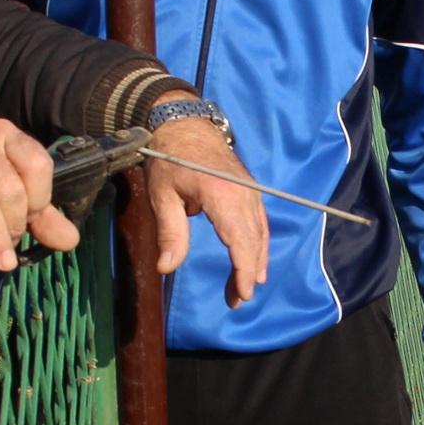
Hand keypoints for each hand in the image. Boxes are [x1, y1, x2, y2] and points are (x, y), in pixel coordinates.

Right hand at [0, 121, 75, 270]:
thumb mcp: (7, 191)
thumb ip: (40, 216)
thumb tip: (70, 241)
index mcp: (8, 136)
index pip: (37, 165)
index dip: (39, 199)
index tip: (31, 222)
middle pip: (9, 187)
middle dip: (14, 224)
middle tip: (8, 247)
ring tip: (0, 258)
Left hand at [141, 112, 268, 307]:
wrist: (185, 124)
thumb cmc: (170, 159)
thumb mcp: (162, 195)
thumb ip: (170, 233)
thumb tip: (166, 268)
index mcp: (222, 195)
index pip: (239, 240)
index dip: (242, 270)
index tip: (242, 294)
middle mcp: (243, 194)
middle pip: (253, 240)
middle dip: (248, 272)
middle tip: (238, 300)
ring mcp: (251, 191)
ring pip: (261, 232)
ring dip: (257, 261)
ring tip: (247, 287)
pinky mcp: (251, 190)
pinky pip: (261, 222)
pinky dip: (259, 243)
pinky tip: (255, 260)